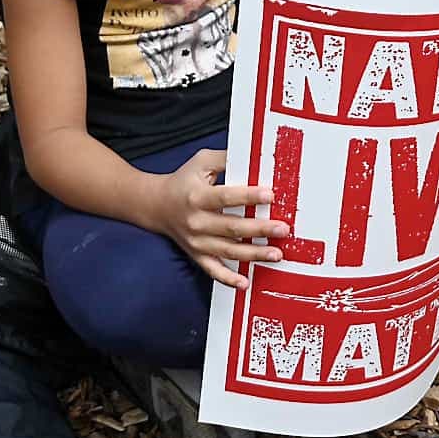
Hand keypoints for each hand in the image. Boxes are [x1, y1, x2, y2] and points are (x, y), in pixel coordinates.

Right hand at [148, 149, 289, 289]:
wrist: (155, 205)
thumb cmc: (184, 181)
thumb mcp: (201, 162)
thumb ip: (227, 158)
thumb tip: (254, 155)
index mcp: (197, 196)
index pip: (226, 197)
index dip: (249, 196)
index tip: (271, 195)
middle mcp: (196, 222)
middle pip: (231, 227)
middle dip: (260, 229)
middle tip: (283, 229)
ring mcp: (196, 242)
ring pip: (228, 251)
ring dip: (253, 254)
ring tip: (276, 254)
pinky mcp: (196, 255)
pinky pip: (213, 270)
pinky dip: (228, 279)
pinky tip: (245, 282)